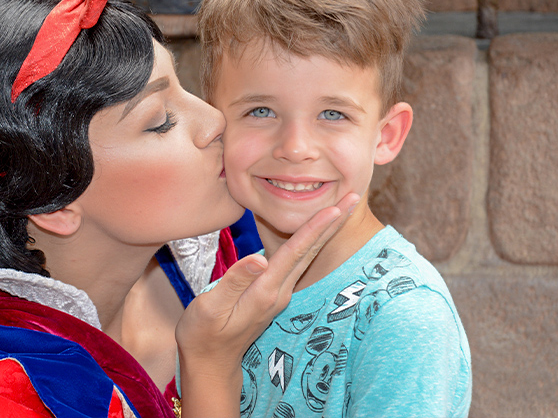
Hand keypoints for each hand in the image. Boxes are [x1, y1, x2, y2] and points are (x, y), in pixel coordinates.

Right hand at [175, 192, 359, 416]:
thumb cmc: (203, 333)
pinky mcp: (273, 294)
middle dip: (332, 223)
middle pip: (310, 251)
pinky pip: (297, 262)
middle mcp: (279, 291)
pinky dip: (310, 242)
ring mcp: (278, 294)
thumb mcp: (210, 307)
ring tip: (341, 209)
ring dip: (325, 231)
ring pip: (307, 256)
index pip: (295, 252)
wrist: (209, 361)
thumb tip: (258, 258)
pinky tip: (314, 233)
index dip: (315, 227)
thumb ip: (234, 282)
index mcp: (265, 291)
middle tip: (355, 197)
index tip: (336, 207)